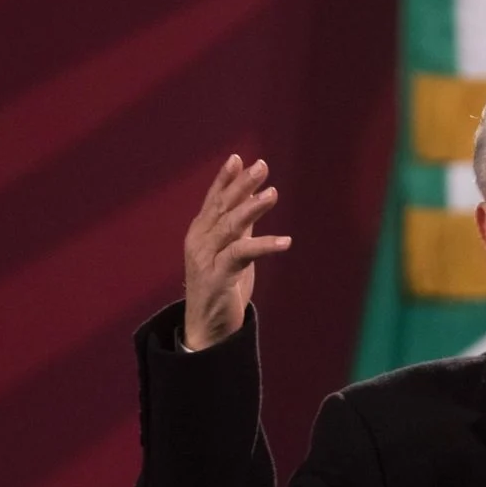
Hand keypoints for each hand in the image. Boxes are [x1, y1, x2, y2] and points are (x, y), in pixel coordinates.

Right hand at [182, 154, 291, 349]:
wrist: (207, 328)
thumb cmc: (221, 287)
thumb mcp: (231, 251)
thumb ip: (240, 227)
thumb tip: (254, 199)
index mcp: (201, 233)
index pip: (213, 200)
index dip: (225, 179)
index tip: (238, 158)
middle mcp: (200, 242)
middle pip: (222, 208)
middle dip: (242, 185)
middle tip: (261, 166)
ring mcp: (206, 259)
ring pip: (230, 227)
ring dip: (252, 208)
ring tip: (273, 193)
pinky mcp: (219, 277)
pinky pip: (242, 255)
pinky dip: (264, 245)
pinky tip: (286, 241)